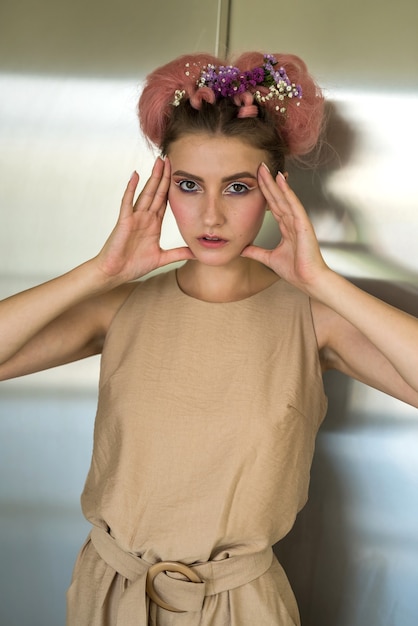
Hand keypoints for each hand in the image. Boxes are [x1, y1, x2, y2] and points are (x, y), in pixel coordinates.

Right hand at [95, 157, 193, 283]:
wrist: (115, 273)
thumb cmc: (133, 265)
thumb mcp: (162, 258)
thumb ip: (179, 254)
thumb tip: (197, 254)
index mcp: (153, 224)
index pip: (165, 201)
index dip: (172, 187)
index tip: (180, 173)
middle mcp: (144, 217)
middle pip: (157, 192)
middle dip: (164, 176)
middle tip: (170, 158)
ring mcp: (134, 218)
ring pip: (145, 193)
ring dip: (152, 177)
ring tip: (158, 161)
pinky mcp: (124, 221)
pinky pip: (128, 202)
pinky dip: (131, 189)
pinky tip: (135, 176)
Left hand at [241, 164, 329, 293]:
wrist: (308, 280)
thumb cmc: (295, 271)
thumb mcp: (269, 259)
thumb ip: (256, 252)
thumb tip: (242, 250)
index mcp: (287, 228)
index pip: (273, 205)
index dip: (264, 192)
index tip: (256, 180)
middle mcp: (292, 221)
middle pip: (278, 197)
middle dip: (268, 182)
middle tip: (259, 166)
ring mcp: (299, 221)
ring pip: (284, 198)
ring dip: (275, 183)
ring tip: (266, 168)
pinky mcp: (303, 224)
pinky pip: (293, 204)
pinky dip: (287, 192)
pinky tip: (281, 180)